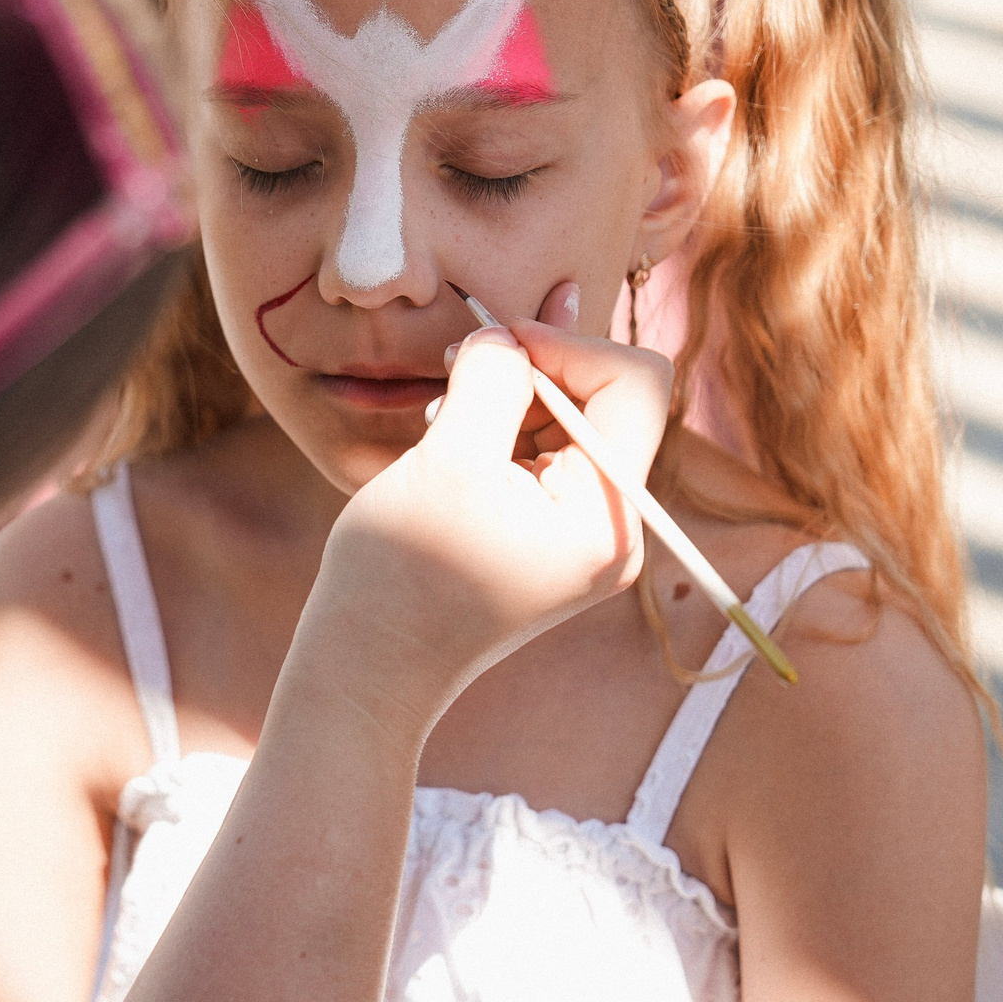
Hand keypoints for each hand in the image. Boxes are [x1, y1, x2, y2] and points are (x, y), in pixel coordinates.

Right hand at [300, 319, 672, 738]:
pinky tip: (449, 435)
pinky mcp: (547, 538)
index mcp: (609, 516)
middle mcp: (613, 528)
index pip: (636, 386)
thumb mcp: (449, 459)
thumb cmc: (400, 575)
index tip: (499, 340)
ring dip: (512, 399)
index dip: (570, 344)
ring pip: (571, 423)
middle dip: (538, 370)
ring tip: (443, 414)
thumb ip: (493, 381)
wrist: (366, 667)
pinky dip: (502, 430)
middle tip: (461, 365)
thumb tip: (507, 335)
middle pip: (608, 401)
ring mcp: (582, 536)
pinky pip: (544, 457)